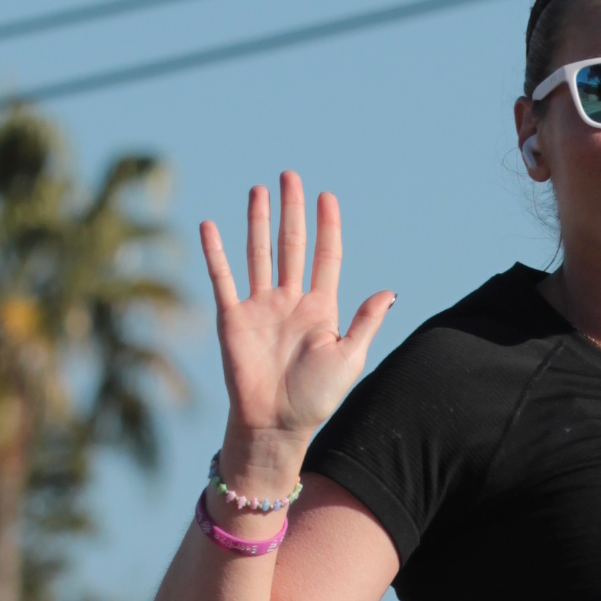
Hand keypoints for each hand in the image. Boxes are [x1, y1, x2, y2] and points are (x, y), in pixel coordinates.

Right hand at [199, 174, 393, 462]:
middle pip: (291, 245)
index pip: (325, 256)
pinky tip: (211, 226)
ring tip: (259, 190)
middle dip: (292, 211)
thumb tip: (389, 291)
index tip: (327, 196)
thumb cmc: (316, 399)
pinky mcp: (232, 318)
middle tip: (290, 176)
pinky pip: (222, 278)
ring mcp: (259, 307)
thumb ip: (365, 322)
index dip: (327, 226)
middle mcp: (289, 301)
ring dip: (258, 222)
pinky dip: (215, 253)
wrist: (276, 425)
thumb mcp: (349, 358)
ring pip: (259, 253)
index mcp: (321, 308)